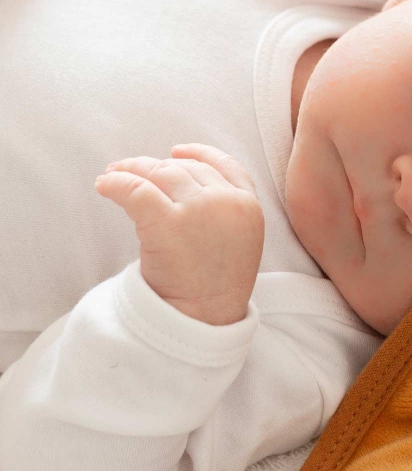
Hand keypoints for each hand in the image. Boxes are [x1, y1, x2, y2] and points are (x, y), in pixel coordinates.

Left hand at [94, 144, 264, 325]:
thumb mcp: (241, 242)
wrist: (206, 318)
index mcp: (249, 206)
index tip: (177, 152)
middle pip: (187, 168)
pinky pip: (135, 190)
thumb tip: (185, 185)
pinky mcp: (168, 223)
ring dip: (132, 170)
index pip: (225, 164)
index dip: (199, 153)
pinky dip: (116, 184)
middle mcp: (227, 202)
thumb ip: (227, 212)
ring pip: (160, 173)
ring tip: (112, 175)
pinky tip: (104, 185)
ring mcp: (199, 210)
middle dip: (155, 165)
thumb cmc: (218, 288)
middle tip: (130, 169)